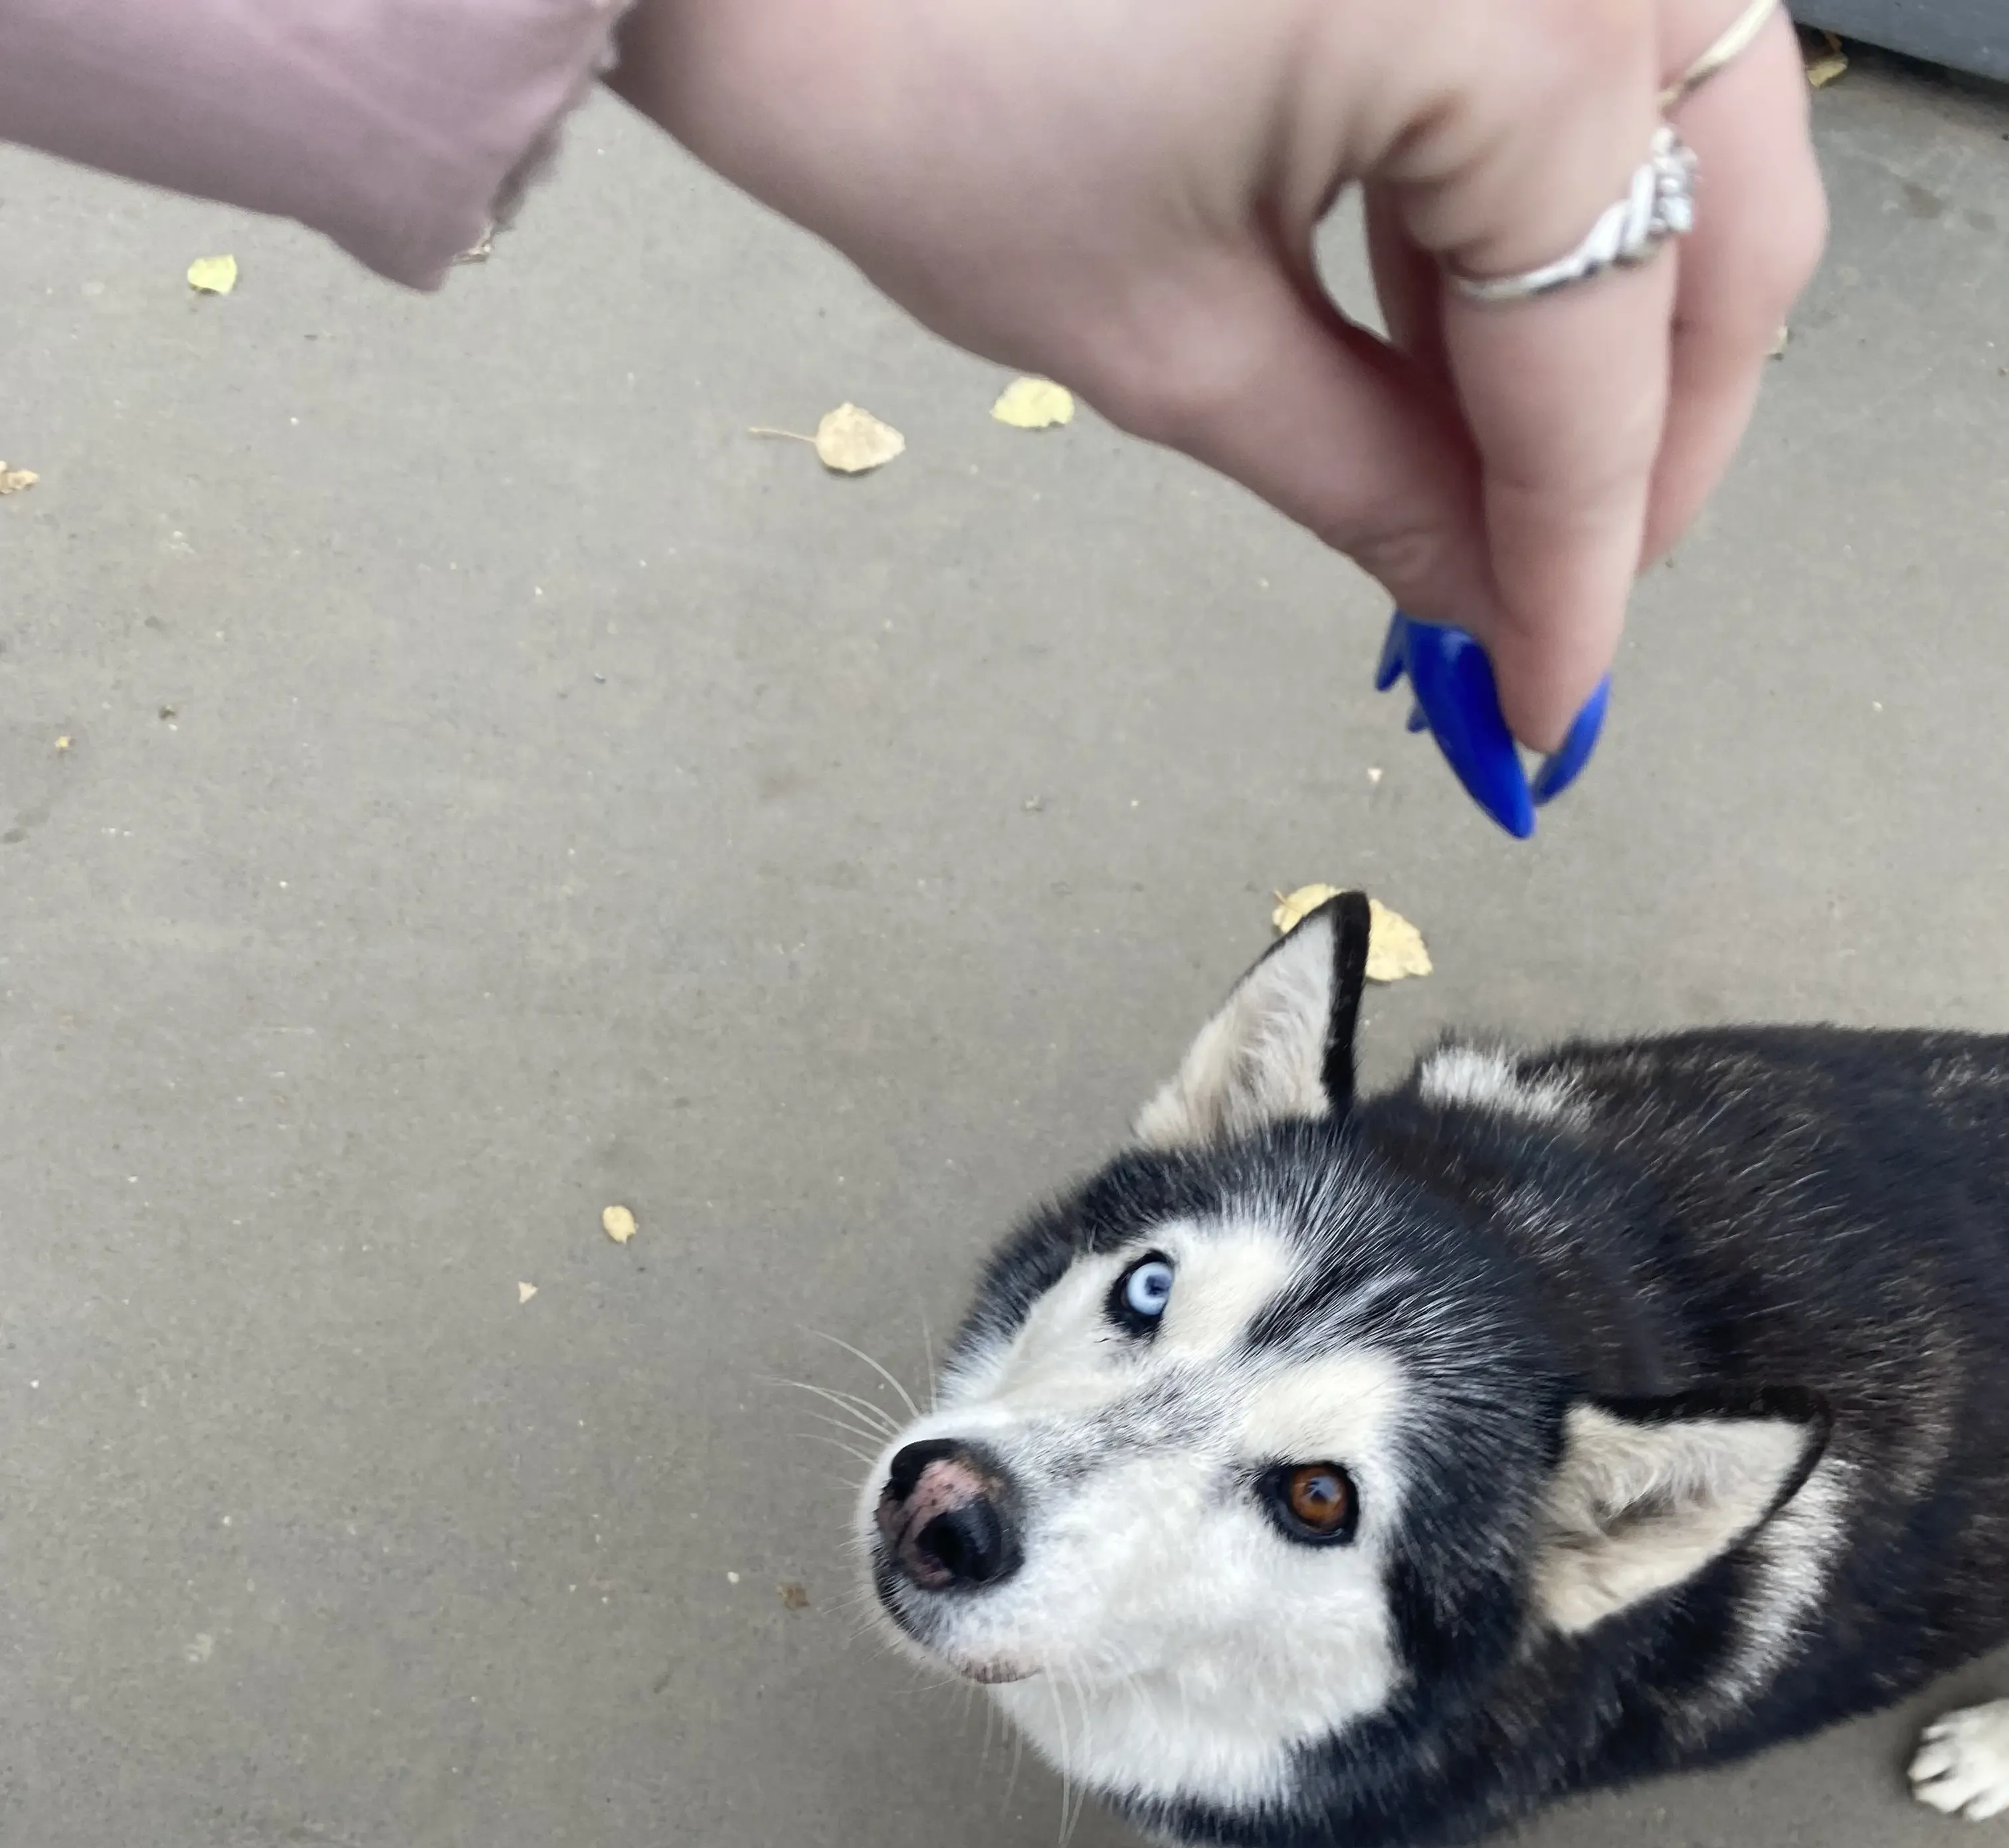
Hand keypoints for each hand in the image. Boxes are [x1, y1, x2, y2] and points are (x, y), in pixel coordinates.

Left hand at [613, 0, 1822, 748]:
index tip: (1549, 703)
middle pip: (1721, 231)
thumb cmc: (908, 53)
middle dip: (1649, 443)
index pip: (1599, 372)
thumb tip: (1479, 592)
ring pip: (1688, 130)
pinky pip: (1583, 47)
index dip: (1581, 572)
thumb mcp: (1160, 333)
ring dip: (1595, 319)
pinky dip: (1532, 195)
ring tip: (1475, 473)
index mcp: (1521, 16)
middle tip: (1550, 594)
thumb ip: (1365, 478)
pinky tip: (1447, 319)